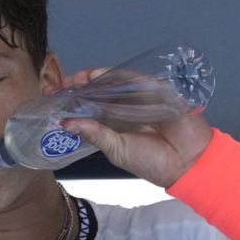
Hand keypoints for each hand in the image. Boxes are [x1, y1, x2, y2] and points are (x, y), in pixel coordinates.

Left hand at [57, 68, 212, 187]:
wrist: (186, 164)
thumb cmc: (152, 161)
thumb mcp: (116, 149)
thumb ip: (94, 134)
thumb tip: (65, 124)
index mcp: (114, 121)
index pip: (90, 104)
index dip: (72, 98)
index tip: (53, 96)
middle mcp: (125, 106)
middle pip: (99, 89)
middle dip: (79, 85)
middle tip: (61, 84)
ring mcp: (141, 97)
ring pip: (115, 82)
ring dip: (95, 77)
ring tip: (77, 79)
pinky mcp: (157, 90)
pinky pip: (135, 79)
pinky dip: (117, 76)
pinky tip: (100, 77)